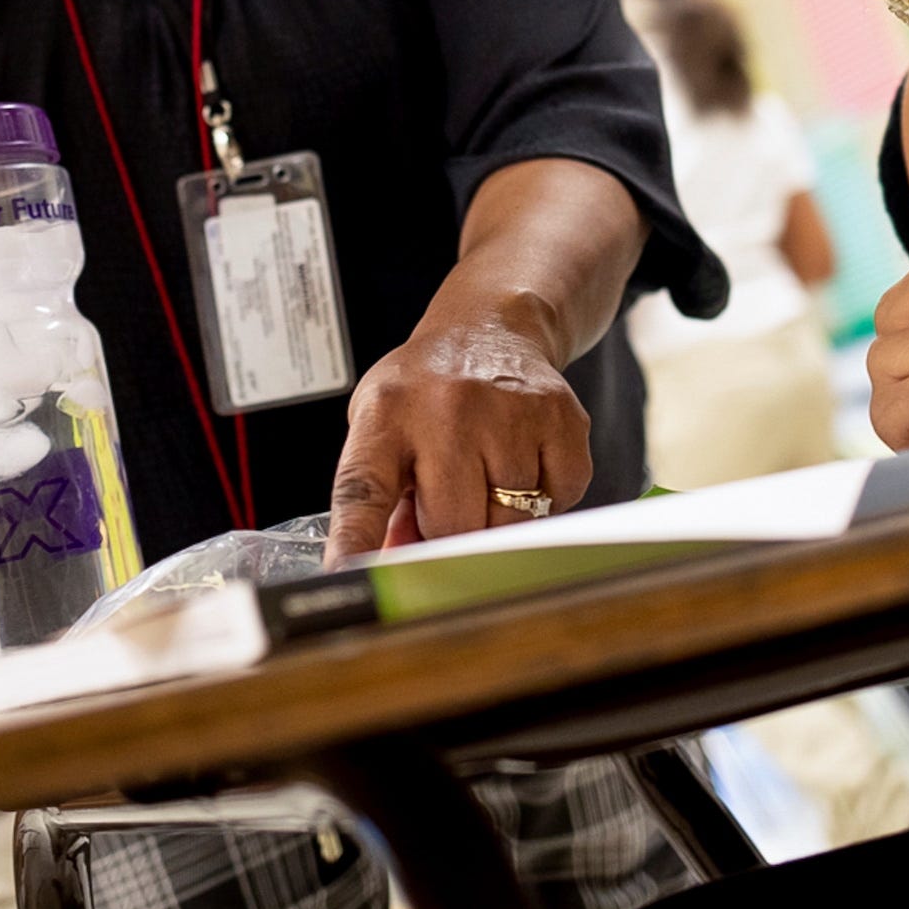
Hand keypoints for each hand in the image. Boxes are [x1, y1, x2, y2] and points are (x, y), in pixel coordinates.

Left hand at [325, 316, 592, 566]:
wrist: (490, 328)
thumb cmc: (426, 393)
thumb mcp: (383, 430)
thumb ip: (381, 502)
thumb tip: (395, 570)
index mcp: (386, 414)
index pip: (362, 490)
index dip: (355, 542)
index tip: (346, 580)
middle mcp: (447, 407)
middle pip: (451, 524)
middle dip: (449, 531)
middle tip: (448, 499)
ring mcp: (509, 410)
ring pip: (510, 520)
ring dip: (499, 516)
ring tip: (485, 471)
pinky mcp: (562, 417)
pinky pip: (559, 501)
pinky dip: (545, 499)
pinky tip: (524, 461)